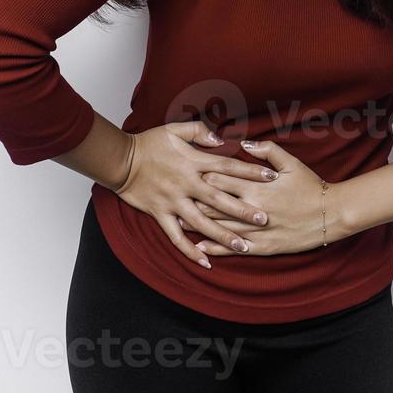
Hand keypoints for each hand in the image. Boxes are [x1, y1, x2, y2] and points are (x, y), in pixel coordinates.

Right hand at [112, 121, 277, 268]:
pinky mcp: (160, 215)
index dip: (251, 172)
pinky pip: (176, 236)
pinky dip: (190, 250)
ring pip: (202, 223)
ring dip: (223, 235)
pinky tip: (205, 262)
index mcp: (193, 162)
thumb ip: (200, 132)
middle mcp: (186, 184)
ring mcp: (174, 201)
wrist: (121, 160)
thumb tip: (221, 139)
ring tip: (243, 246)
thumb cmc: (149, 143)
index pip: (228, 167)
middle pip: (220, 199)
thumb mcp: (175, 130)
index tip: (272, 178)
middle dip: (243, 210)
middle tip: (265, 219)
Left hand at [189, 139, 330, 256]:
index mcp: (258, 186)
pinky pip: (236, 248)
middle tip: (173, 194)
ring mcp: (258, 230)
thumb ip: (267, 150)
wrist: (331, 215)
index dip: (202, 175)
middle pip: (216, 203)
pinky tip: (201, 247)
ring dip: (200, 224)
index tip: (186, 171)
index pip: (223, 179)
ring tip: (179, 220)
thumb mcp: (292, 163)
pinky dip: (217, 247)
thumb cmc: (311, 186)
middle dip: (194, 199)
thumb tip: (244, 143)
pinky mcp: (265, 246)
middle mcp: (253, 209)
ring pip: (222, 227)